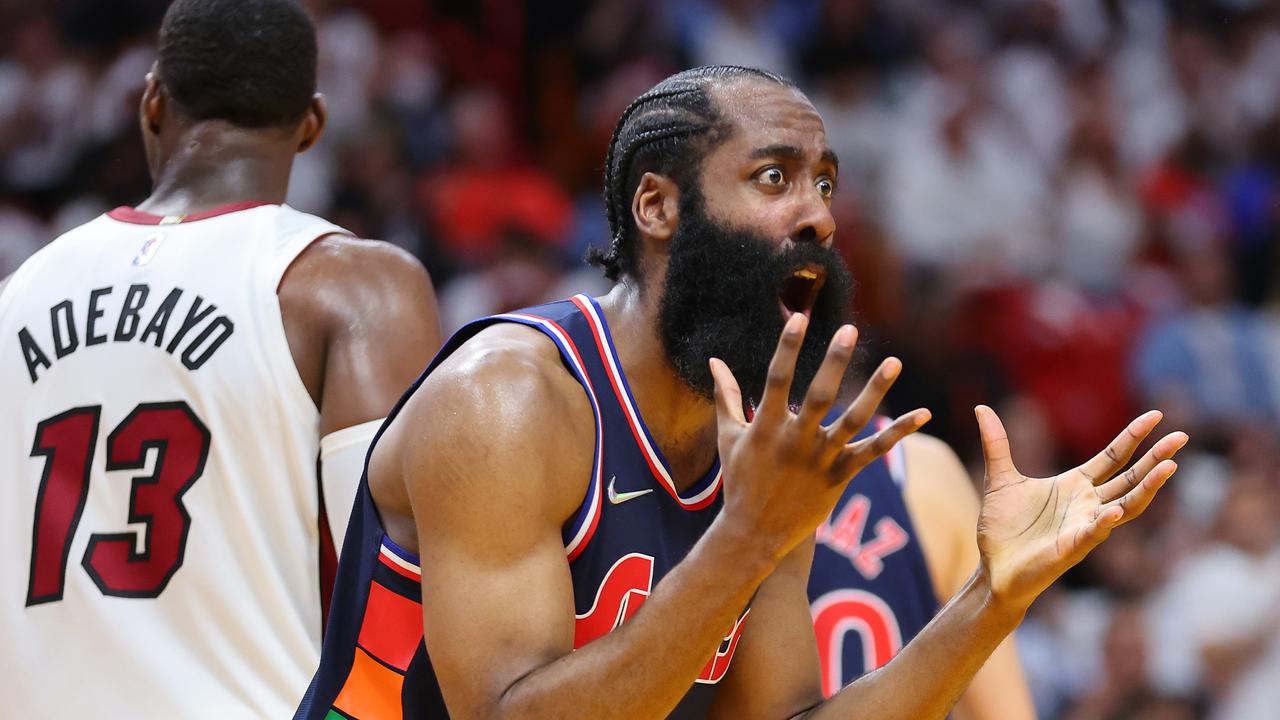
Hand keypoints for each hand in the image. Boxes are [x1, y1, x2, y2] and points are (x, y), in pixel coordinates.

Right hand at [709, 314, 930, 560]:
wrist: (753, 534)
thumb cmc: (739, 481)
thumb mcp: (729, 437)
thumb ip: (726, 396)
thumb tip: (714, 360)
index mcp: (766, 427)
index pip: (777, 379)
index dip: (787, 347)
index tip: (799, 317)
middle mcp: (795, 441)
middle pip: (820, 395)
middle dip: (834, 361)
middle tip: (849, 330)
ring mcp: (819, 460)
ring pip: (853, 421)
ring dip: (875, 391)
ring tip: (894, 362)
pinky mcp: (838, 477)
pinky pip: (873, 452)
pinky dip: (898, 434)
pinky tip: (923, 414)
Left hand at [974, 406, 1187, 611]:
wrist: (993, 568)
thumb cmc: (1003, 528)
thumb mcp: (999, 478)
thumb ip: (996, 444)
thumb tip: (981, 409)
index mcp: (1075, 486)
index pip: (1113, 457)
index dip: (1133, 437)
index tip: (1156, 415)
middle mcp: (1088, 505)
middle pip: (1130, 478)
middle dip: (1156, 458)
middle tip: (1182, 437)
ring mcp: (1085, 527)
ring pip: (1126, 505)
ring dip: (1147, 488)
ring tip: (1169, 467)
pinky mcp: (1072, 548)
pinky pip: (1094, 533)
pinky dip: (1105, 522)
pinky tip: (1116, 510)